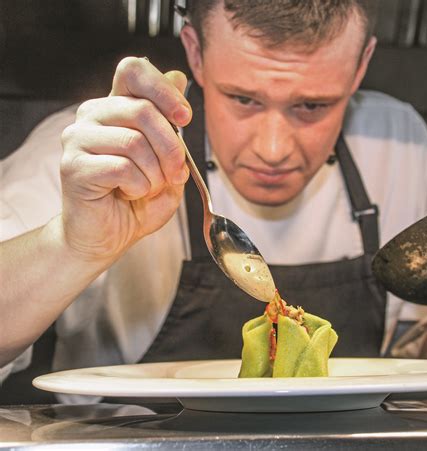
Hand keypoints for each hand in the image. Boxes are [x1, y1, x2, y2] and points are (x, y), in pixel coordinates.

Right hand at [60, 57, 190, 261]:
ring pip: (135, 142)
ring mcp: (78, 140)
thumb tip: (178, 77)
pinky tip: (129, 194)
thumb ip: (171, 124)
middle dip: (172, 149)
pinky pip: (122, 168)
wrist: (108, 237)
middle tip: (175, 174)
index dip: (164, 89)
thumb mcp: (167, 161)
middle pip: (143, 110)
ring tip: (148, 188)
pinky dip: (139, 187)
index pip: (133, 71)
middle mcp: (92, 117)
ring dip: (155, 174)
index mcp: (115, 109)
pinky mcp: (73, 167)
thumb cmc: (136, 201)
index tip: (184, 118)